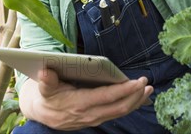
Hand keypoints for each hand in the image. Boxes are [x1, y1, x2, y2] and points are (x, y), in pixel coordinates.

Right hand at [19, 68, 152, 129]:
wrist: (42, 113)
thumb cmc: (46, 96)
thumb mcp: (43, 87)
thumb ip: (46, 81)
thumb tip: (45, 71)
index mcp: (79, 104)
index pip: (107, 97)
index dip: (124, 90)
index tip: (138, 82)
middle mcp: (89, 114)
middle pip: (119, 107)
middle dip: (136, 95)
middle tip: (147, 83)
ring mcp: (94, 119)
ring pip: (121, 112)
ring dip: (136, 101)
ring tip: (148, 90)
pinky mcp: (96, 119)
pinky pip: (117, 113)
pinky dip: (130, 105)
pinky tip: (138, 98)